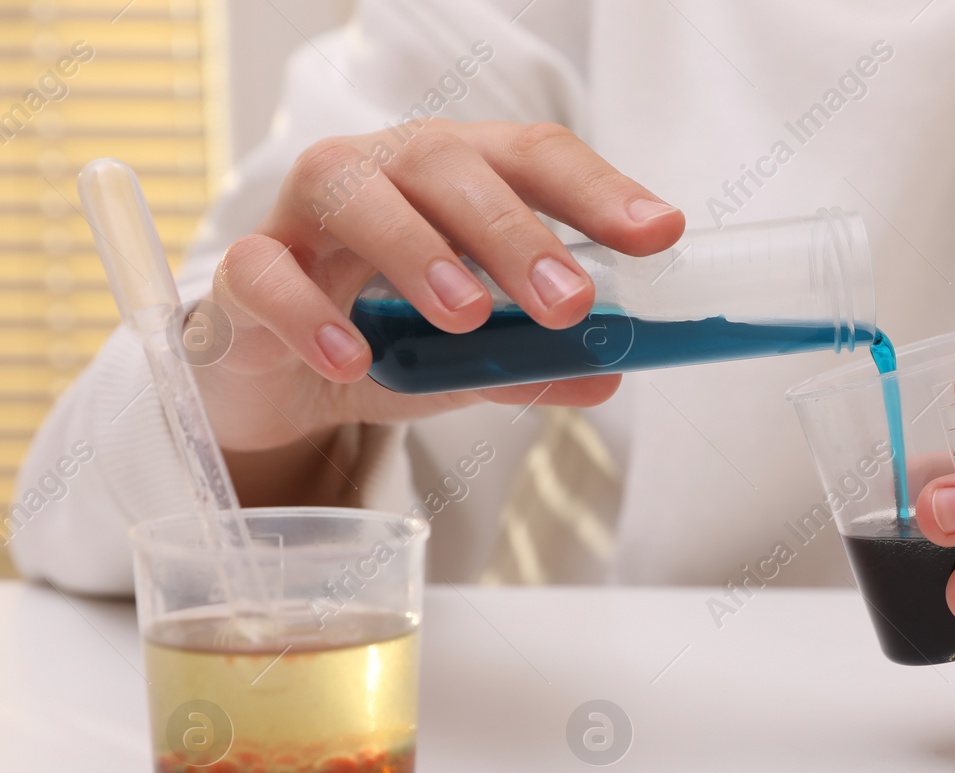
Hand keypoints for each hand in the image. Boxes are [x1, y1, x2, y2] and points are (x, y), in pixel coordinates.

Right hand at [198, 120, 684, 502]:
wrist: (271, 379)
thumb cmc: (380, 338)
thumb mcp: (468, 359)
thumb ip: (530, 362)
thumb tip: (611, 372)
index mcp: (453, 179)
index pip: (532, 159)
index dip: (597, 191)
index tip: (660, 233)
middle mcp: (382, 173)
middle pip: (450, 165)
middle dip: (516, 233)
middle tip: (569, 302)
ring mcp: (304, 215)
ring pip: (355, 194)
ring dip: (418, 252)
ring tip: (467, 316)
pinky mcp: (242, 273)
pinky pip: (265, 273)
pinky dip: (310, 314)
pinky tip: (354, 358)